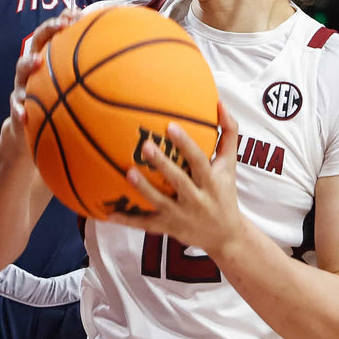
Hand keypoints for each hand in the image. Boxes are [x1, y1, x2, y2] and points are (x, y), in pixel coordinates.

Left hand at [124, 102, 240, 252]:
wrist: (226, 236)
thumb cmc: (224, 192)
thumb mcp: (229, 165)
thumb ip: (228, 134)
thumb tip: (220, 102)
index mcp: (211, 181)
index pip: (199, 160)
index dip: (186, 144)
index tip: (171, 126)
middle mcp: (197, 199)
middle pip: (179, 181)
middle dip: (162, 164)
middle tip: (145, 145)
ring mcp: (181, 215)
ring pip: (160, 202)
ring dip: (143, 189)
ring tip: (127, 172)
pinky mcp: (168, 228)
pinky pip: (145, 224)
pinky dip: (127, 220)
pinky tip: (108, 214)